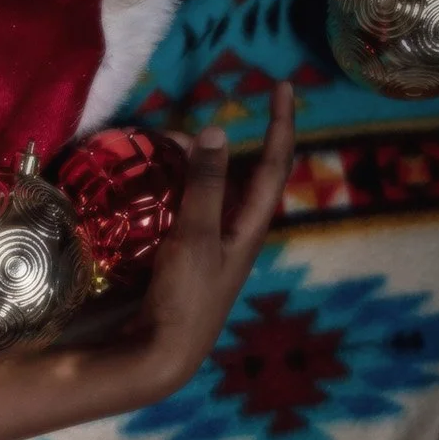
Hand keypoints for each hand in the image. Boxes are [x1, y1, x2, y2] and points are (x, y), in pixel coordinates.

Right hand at [120, 81, 297, 398]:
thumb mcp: (196, 236)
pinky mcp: (189, 262)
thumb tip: (215, 133)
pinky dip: (179, 194)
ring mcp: (214, 249)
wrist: (163, 353)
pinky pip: (191, 214)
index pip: (274, 163)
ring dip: (195, 171)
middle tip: (179, 137)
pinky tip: (156, 195)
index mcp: (251, 224)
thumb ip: (205, 185)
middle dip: (219, 149)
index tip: (282, 86)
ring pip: (214, 195)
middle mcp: (239, 233)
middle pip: (242, 176)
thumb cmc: (186, 297)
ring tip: (166, 157)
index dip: (280, 123)